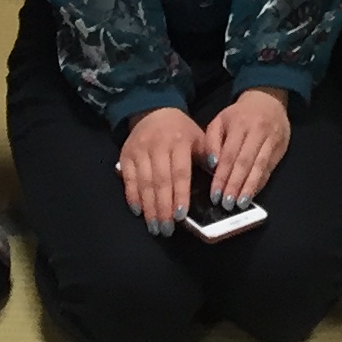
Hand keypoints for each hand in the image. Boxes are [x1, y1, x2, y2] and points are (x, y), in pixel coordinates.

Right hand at [118, 105, 208, 230]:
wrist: (154, 111)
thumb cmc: (181, 131)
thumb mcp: (199, 138)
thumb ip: (207, 157)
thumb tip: (217, 181)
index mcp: (179, 141)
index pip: (179, 172)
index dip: (179, 194)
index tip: (181, 215)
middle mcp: (157, 145)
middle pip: (160, 181)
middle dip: (163, 208)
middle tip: (167, 230)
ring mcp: (139, 150)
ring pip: (143, 183)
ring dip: (149, 208)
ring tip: (155, 227)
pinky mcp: (125, 155)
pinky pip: (128, 180)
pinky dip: (132, 197)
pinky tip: (139, 212)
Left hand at [204, 87, 291, 204]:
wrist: (267, 100)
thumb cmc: (239, 115)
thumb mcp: (220, 121)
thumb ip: (212, 142)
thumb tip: (212, 165)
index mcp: (240, 124)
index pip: (229, 154)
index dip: (222, 176)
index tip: (214, 194)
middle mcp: (257, 131)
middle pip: (245, 162)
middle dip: (235, 185)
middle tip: (227, 203)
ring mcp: (272, 139)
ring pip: (260, 167)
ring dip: (250, 187)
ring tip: (241, 203)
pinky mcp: (281, 147)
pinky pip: (269, 168)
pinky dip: (260, 183)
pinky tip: (252, 194)